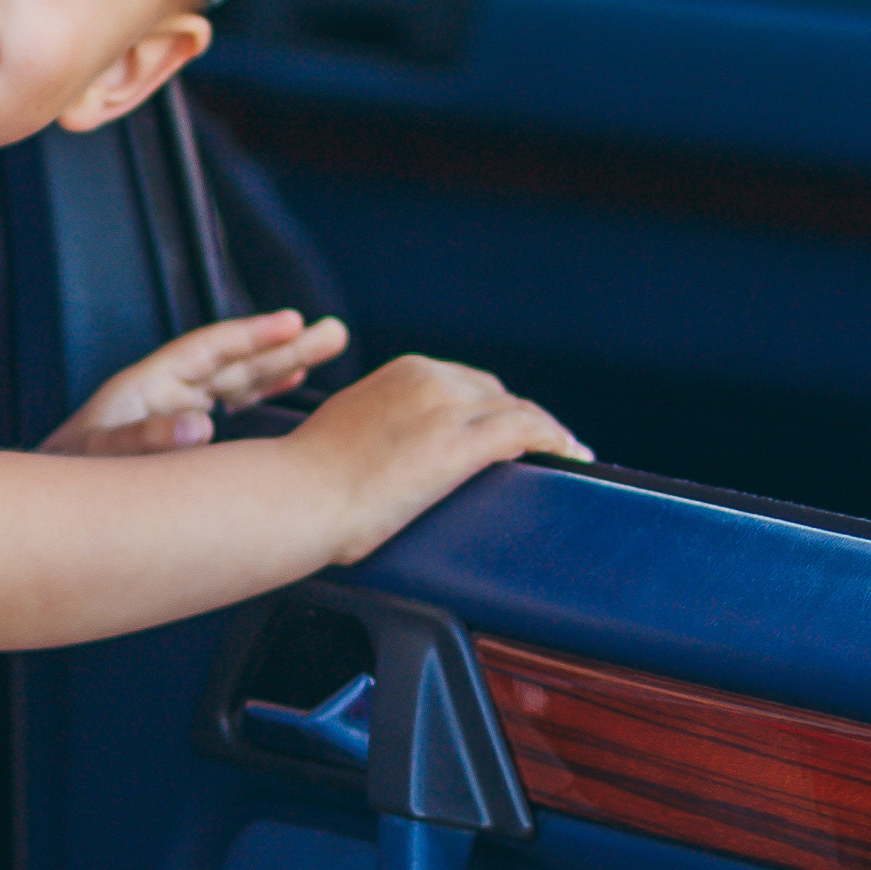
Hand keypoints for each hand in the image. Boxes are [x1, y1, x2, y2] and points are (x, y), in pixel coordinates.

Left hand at [44, 309, 350, 456]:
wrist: (43, 507)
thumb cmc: (64, 478)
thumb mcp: (100, 456)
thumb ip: (146, 439)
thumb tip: (201, 426)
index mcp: (147, 387)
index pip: (210, 351)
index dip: (251, 337)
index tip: (292, 324)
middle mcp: (164, 392)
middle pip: (233, 361)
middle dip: (282, 346)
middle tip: (334, 332)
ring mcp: (172, 411)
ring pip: (237, 380)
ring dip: (279, 365)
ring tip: (325, 348)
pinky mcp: (177, 434)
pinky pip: (229, 404)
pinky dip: (260, 392)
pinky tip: (289, 383)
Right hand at [295, 350, 590, 559]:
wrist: (296, 497)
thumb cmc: (308, 479)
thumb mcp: (350, 428)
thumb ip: (383, 423)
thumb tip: (395, 450)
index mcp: (403, 372)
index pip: (467, 384)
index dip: (493, 408)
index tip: (508, 432)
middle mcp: (430, 379)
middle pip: (497, 395)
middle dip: (521, 421)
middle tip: (542, 450)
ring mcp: (446, 409)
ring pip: (519, 411)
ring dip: (548, 433)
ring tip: (569, 456)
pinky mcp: (459, 445)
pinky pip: (528, 431)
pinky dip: (557, 441)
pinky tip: (574, 458)